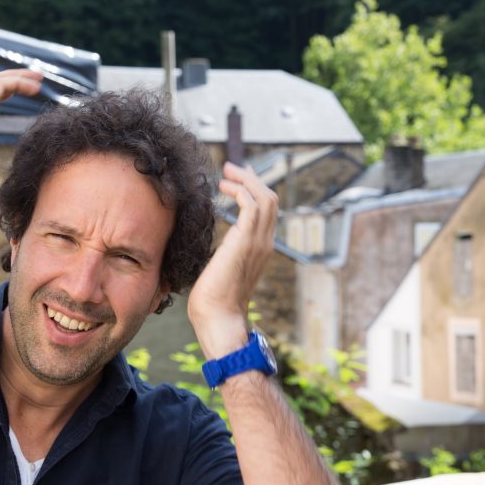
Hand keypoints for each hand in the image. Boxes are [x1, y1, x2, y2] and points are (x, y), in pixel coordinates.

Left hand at [187, 162, 277, 358]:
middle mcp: (264, 243)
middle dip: (252, 179)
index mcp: (260, 249)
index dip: (254, 191)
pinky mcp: (246, 241)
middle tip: (232, 168)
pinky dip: (240, 190)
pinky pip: (252, 204)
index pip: (267, 212)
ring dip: (246, 180)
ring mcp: (258, 242)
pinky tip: (222, 187)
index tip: (236, 179)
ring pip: (265, 197)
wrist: (218, 317)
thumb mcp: (221, 269)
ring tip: (227, 172)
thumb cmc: (213, 300)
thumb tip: (213, 250)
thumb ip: (223, 255)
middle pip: (271, 199)